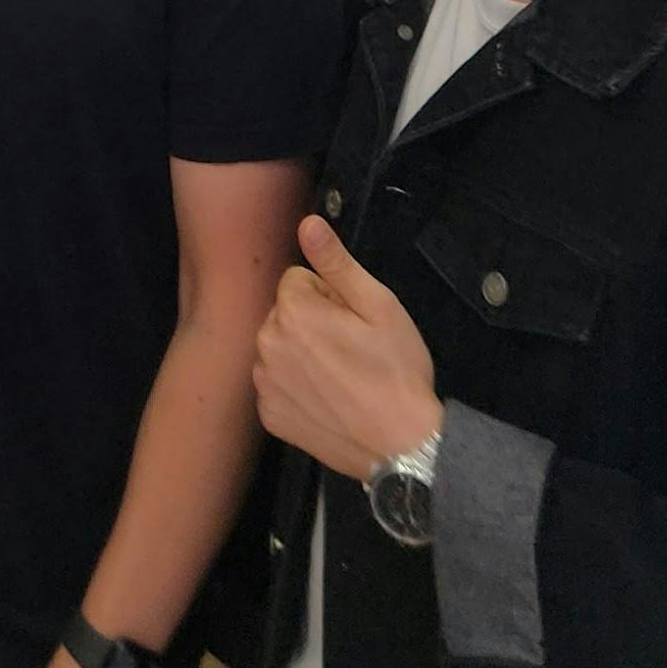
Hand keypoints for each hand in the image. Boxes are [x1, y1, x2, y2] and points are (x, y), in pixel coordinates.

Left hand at [255, 214, 446, 485]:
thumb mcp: (379, 306)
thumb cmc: (397, 371)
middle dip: (313, 322)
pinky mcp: (268, 415)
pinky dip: (296, 388)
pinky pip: (277, 384)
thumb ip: (336, 262)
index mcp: (292, 311)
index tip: (354, 321)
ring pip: (280, 347)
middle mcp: (266, 344)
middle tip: (352, 349)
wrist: (401, 445)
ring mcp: (264, 384)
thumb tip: (307, 223)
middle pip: (286, 313)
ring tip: (342, 376)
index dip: (331, 296)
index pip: (299, 279)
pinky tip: (328, 401)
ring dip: (302, 354)